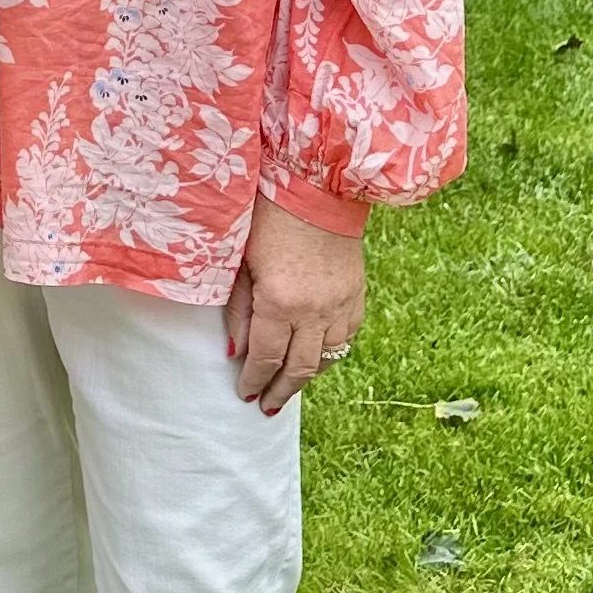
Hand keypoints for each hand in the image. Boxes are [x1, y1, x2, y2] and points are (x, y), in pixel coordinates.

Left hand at [224, 197, 365, 416]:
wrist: (317, 186)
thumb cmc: (268, 217)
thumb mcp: (241, 262)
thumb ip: (238, 311)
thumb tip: (235, 353)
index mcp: (280, 302)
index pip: (265, 358)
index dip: (253, 381)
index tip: (244, 394)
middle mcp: (315, 310)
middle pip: (299, 369)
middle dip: (280, 391)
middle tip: (266, 406)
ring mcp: (341, 304)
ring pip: (327, 358)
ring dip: (307, 377)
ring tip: (289, 386)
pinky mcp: (358, 294)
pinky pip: (348, 338)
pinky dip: (331, 353)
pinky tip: (316, 358)